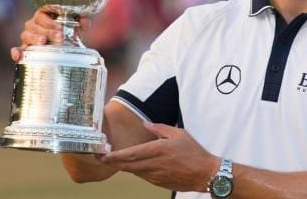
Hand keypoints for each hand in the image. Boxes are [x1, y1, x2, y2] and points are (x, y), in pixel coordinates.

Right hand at [9, 8, 90, 61]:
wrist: (64, 47)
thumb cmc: (68, 32)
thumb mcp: (76, 27)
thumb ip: (82, 23)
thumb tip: (85, 22)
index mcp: (44, 15)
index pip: (42, 14)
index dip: (50, 20)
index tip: (60, 27)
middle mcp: (33, 25)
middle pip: (35, 25)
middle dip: (47, 31)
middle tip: (59, 37)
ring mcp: (28, 37)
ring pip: (26, 35)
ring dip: (34, 38)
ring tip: (43, 42)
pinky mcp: (25, 49)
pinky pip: (18, 50)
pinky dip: (17, 52)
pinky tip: (18, 56)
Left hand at [98, 121, 218, 191]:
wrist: (204, 174)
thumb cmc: (193, 152)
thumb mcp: (178, 134)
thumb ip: (159, 128)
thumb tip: (145, 124)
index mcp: (157, 150)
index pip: (130, 155)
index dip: (114, 156)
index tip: (103, 155)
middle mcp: (153, 165)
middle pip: (127, 166)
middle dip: (113, 162)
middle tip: (102, 158)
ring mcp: (155, 176)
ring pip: (134, 172)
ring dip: (124, 167)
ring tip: (116, 160)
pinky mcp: (159, 183)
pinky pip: (143, 176)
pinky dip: (136, 171)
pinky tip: (135, 166)